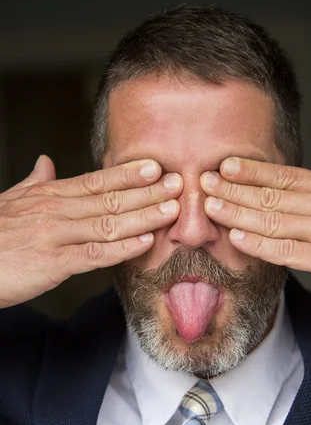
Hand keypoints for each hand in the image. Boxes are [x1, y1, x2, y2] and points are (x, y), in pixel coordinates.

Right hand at [0, 156, 181, 307]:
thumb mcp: (12, 201)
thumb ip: (34, 182)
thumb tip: (46, 161)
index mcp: (49, 196)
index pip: (95, 180)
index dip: (127, 174)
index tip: (155, 166)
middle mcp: (55, 211)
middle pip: (108, 198)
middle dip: (147, 191)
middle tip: (179, 183)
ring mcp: (55, 236)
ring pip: (107, 222)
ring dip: (143, 216)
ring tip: (172, 210)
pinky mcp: (52, 263)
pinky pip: (93, 253)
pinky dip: (121, 248)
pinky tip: (144, 243)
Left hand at [201, 137, 310, 299]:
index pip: (287, 176)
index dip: (254, 171)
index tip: (226, 165)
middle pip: (273, 193)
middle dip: (235, 188)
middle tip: (204, 182)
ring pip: (274, 218)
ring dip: (239, 212)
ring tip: (211, 207)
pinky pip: (288, 251)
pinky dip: (260, 244)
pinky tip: (238, 239)